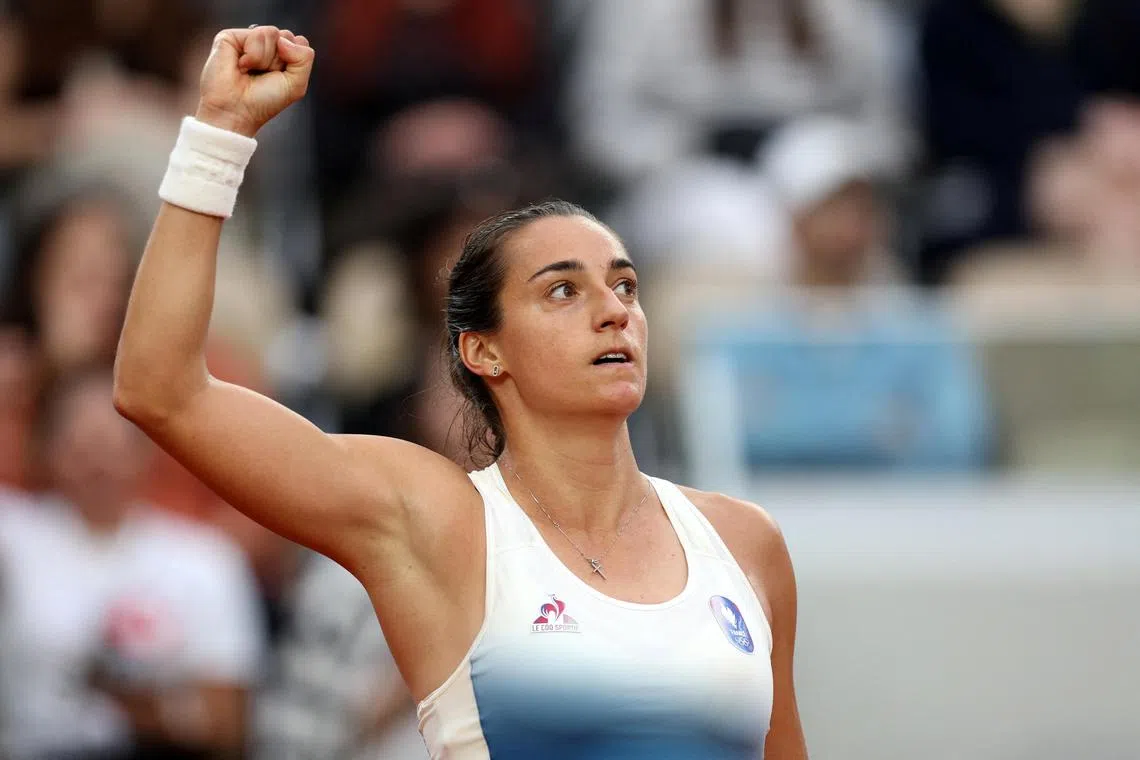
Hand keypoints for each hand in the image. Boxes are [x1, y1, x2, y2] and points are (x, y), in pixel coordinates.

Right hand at [195, 26, 314, 137]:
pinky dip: (253, 55)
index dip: (295, 62)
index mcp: (281, 54)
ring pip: (273, 33)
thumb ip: (304, 58)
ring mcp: (247, 39)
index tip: (280, 78)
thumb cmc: (265, 101)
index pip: (300, 43)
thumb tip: (282, 39)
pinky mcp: (231, 37)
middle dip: (280, 60)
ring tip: (251, 71)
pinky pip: (257, 34)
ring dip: (265, 59)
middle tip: (264, 75)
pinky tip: (241, 66)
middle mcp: (265, 44)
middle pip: (287, 36)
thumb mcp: (297, 84)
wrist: (237, 111)